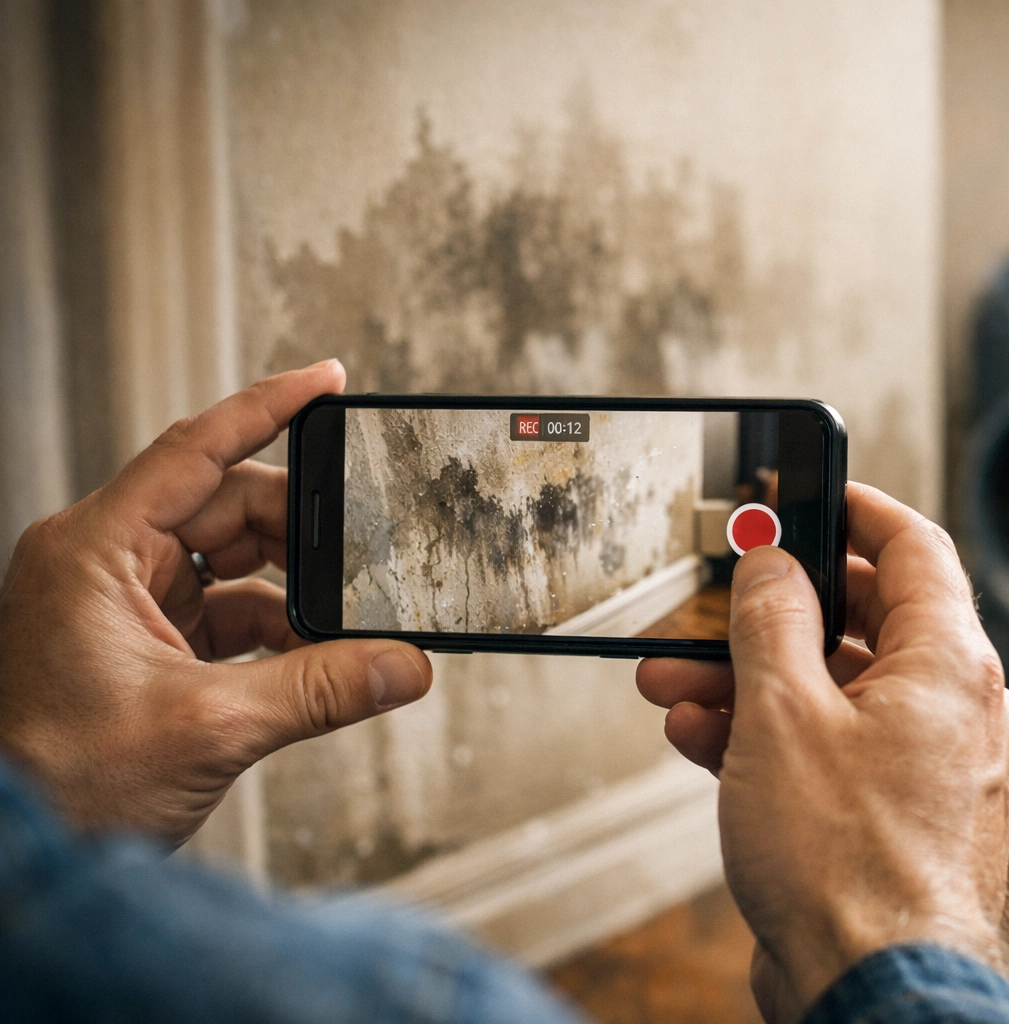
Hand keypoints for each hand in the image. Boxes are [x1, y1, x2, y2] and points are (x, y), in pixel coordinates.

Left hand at [0, 361, 431, 844]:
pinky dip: (275, 629)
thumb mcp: (209, 728)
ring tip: (348, 617)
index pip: (195, 449)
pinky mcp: (141, 645)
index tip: (327, 381)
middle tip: (372, 548)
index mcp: (94, 550)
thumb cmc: (56, 783)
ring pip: (231, 561)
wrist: (16, 853)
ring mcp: (121, 604)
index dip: (268, 408)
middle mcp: (103, 563)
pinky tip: (316, 653)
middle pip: (226, 506)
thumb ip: (321, 688)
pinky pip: (225, 610)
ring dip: (293, 588)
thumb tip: (404, 665)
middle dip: (303, 531)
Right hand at [636, 484, 1008, 1020]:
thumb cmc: (849, 863)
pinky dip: (773, 738)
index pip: (914, 547)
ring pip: (836, 692)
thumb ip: (773, 620)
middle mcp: (956, 710)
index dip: (854, 509)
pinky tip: (702, 739)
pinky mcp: (898, 818)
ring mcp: (931, 767)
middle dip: (768, 615)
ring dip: (753, 682)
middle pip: (861, 622)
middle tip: (708, 604)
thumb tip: (771, 561)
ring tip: (675, 683)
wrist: (873, 991)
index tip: (806, 492)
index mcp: (951, 664)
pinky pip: (835, 751)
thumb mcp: (784, 714)